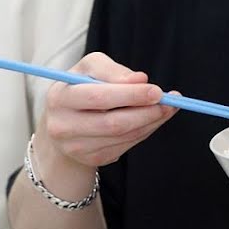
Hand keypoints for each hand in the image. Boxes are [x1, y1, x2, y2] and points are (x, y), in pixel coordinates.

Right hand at [37, 51, 176, 178]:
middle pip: (113, 123)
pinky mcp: (91, 159)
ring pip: (123, 137)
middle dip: (146, 112)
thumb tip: (140, 80)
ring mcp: (76, 147)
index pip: (99, 97)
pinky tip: (151, 120)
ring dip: (150, 122)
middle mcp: (63, 126)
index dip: (131, 95)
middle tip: (168, 102)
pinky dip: (144, 132)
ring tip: (166, 108)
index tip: (156, 91)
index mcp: (59, 97)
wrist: (64, 121)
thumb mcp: (90, 68)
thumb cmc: (81, 88)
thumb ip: (113, 70)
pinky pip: (126, 146)